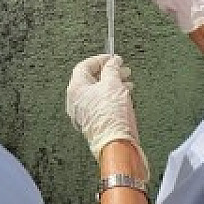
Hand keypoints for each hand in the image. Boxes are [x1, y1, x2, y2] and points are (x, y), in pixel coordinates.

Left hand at [66, 55, 148, 178]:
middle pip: (90, 80)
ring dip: (112, 84)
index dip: (100, 60)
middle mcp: (75, 102)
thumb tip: (112, 62)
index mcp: (75, 89)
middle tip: (123, 69)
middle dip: (108, 72)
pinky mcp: (92, 123)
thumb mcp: (114, 85)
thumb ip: (112, 69)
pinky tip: (124, 97)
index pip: (84, 66)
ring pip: (97, 93)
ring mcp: (83, 114)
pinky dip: (111, 97)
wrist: (117, 144)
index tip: (113, 58)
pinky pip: (100, 105)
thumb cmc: (112, 117)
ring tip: (128, 83)